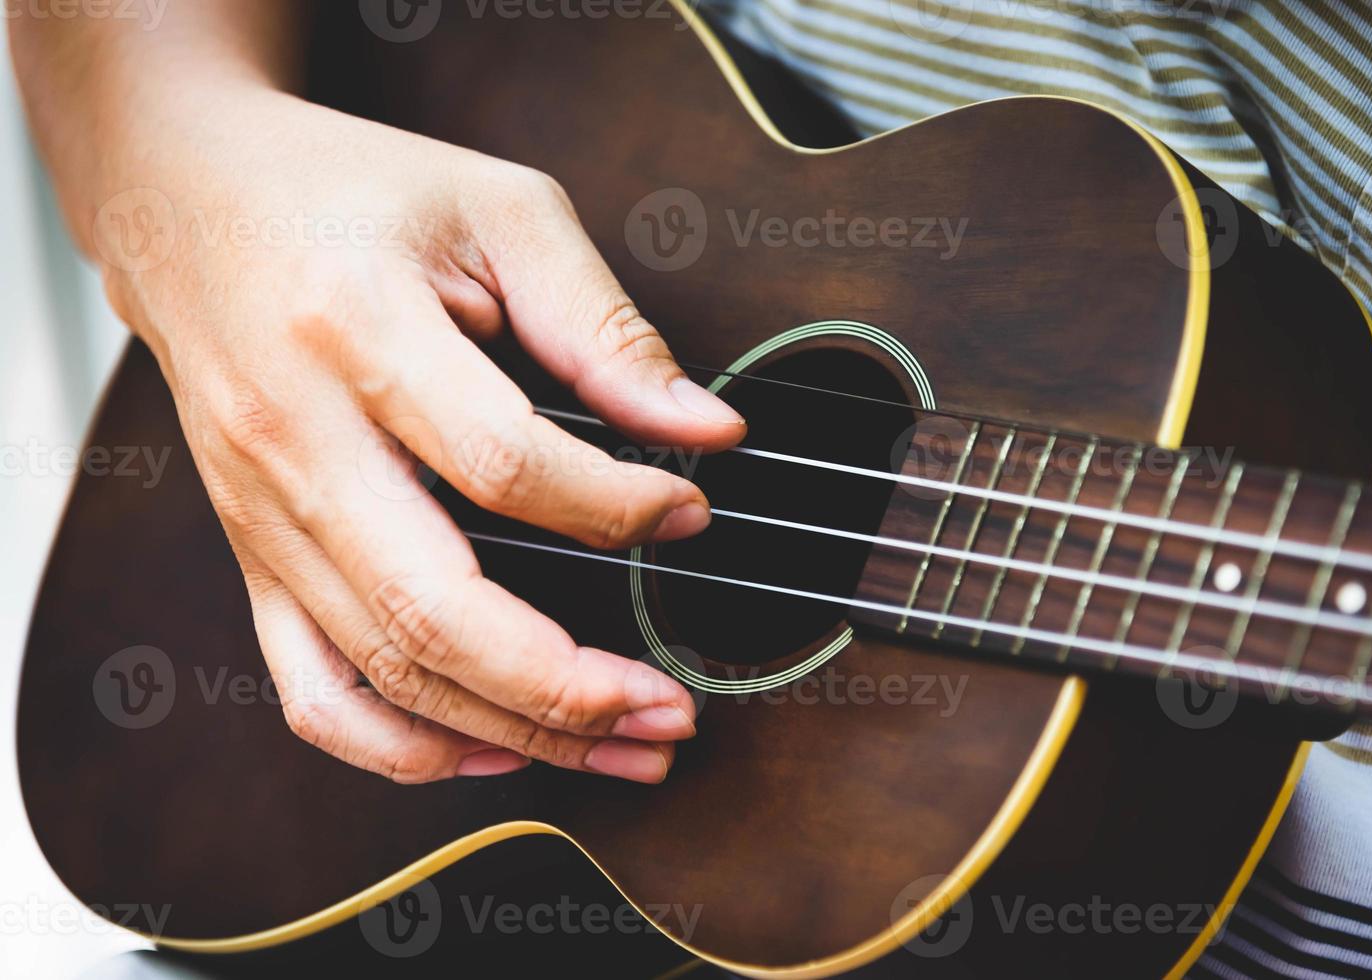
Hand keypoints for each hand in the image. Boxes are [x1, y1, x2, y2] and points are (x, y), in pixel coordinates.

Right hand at [96, 90, 744, 783]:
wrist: (187, 200)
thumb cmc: (345, 193)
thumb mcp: (497, 212)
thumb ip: (604, 327)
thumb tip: (705, 429)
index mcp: (356, 331)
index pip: (503, 464)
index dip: (616, 507)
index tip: (687, 509)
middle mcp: (295, 440)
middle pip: (433, 608)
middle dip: (567, 685)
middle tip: (669, 708)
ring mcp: (264, 515)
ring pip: (386, 668)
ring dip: (514, 729)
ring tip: (622, 743)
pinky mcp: (255, 556)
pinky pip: (312, 690)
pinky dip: (401, 745)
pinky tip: (490, 748)